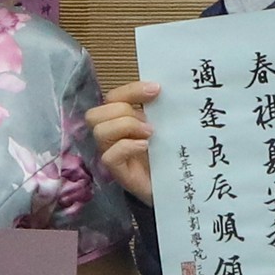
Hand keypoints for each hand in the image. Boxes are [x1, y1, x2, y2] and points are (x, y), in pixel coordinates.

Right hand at [87, 81, 160, 204]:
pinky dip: (127, 146)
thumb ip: (158, 109)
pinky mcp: (118, 173)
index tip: (157, 89)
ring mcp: (111, 154)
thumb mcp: (164, 127)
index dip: (131, 90)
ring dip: (126, 126)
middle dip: (124, 111)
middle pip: (97, 113)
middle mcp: (111, 136)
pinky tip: (145, 147)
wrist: (177, 186)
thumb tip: (161, 88)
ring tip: (150, 134)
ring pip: (99, 131)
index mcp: (121, 119)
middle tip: (149, 122)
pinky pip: (109, 156)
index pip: (113, 97)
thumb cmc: (169, 154)